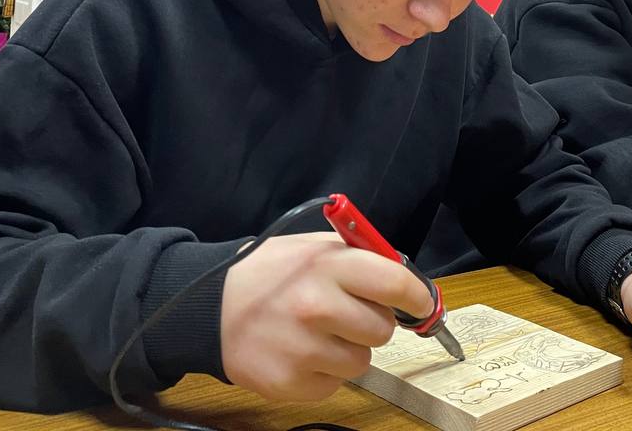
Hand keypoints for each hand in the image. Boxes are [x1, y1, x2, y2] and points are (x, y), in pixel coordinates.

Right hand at [221, 232, 432, 400]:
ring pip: (362, 360)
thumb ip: (357, 257)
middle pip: (383, 327)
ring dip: (347, 349)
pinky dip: (323, 372)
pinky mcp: (291, 383)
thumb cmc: (268, 274)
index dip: (416, 295)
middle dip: (372, 321)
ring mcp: (303, 348)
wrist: (210, 308)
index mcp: (326, 265)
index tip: (421, 302)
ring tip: (317, 332)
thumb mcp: (310, 248)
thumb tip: (405, 279)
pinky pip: (334, 384)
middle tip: (347, 313)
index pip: (395, 283)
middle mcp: (317, 306)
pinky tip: (299, 352)